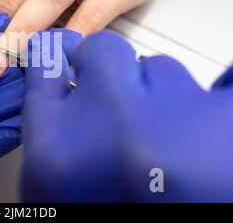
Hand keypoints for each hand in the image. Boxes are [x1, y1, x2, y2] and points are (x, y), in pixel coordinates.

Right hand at [22, 30, 232, 201]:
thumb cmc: (113, 213)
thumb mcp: (63, 192)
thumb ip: (54, 138)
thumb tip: (55, 90)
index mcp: (58, 158)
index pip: (45, 74)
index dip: (53, 58)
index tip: (58, 52)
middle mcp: (110, 127)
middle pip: (101, 54)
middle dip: (106, 69)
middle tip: (119, 98)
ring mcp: (176, 120)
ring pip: (160, 70)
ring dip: (160, 99)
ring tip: (170, 144)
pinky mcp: (231, 123)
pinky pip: (215, 91)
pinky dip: (205, 113)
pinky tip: (202, 144)